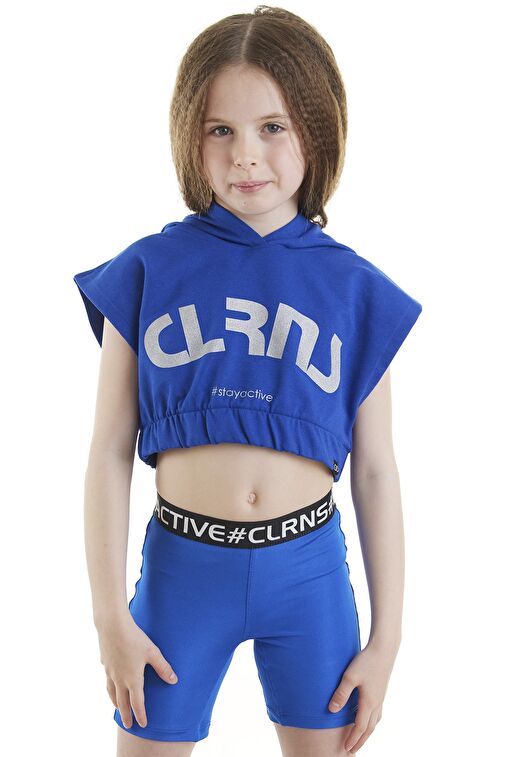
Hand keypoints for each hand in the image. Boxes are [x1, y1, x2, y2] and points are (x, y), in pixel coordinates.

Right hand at [97, 613, 178, 729]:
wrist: (112, 626)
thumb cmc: (135, 638)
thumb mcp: (152, 652)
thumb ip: (163, 667)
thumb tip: (174, 681)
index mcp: (132, 679)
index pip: (137, 703)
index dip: (141, 715)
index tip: (143, 724)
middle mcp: (119, 679)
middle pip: (122, 702)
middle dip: (126, 715)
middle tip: (128, 725)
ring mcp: (110, 671)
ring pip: (112, 692)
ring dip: (116, 702)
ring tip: (118, 707)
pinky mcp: (105, 662)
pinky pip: (107, 679)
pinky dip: (110, 685)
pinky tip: (111, 681)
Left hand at [327, 640, 397, 753]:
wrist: (384, 649)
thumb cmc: (366, 661)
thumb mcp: (350, 676)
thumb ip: (341, 693)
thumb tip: (332, 710)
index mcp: (369, 702)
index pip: (361, 727)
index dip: (353, 739)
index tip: (347, 748)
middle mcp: (377, 703)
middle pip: (370, 728)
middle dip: (361, 740)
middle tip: (353, 750)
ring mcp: (380, 697)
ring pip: (375, 721)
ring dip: (367, 732)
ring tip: (360, 738)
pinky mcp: (381, 691)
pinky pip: (377, 712)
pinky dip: (372, 721)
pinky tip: (367, 717)